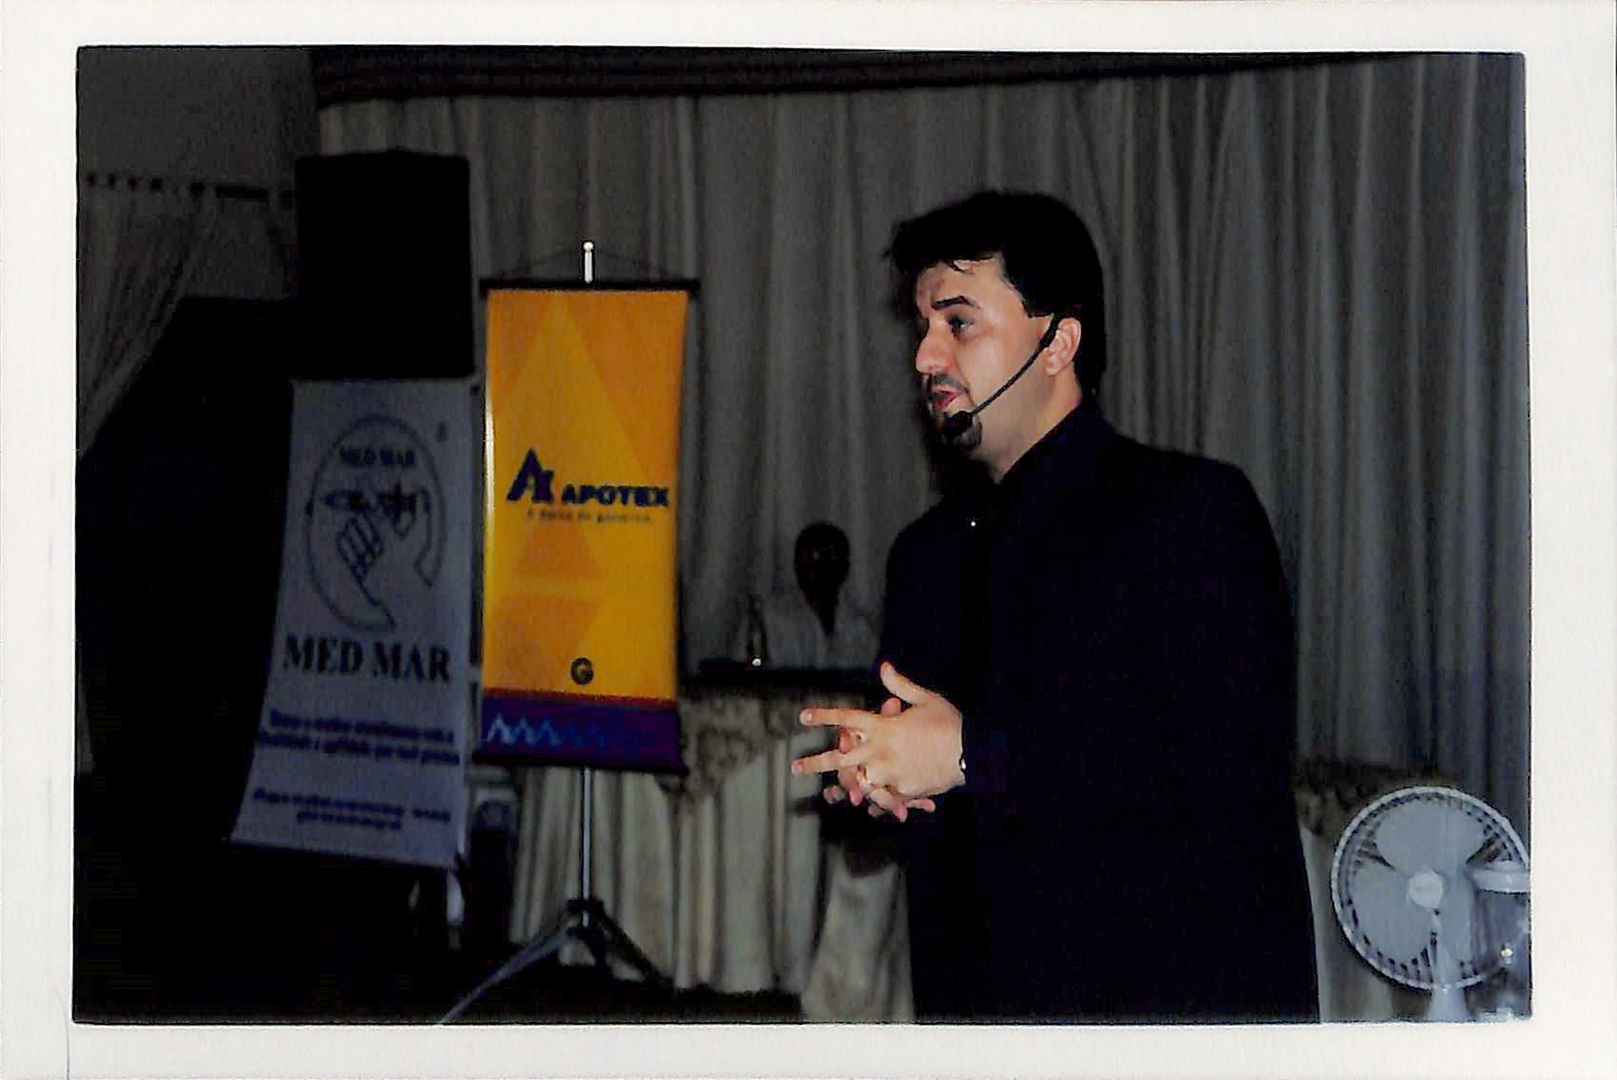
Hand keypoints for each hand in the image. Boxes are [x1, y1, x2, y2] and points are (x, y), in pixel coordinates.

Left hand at [793, 661, 964, 808]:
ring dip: (846, 785)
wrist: (971, 752)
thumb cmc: (949, 722)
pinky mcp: (903, 789)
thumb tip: (883, 666)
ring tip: (831, 794)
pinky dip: (875, 800)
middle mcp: (882, 750)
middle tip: (795, 767)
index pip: (847, 718)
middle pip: (841, 758)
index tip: (803, 717)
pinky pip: (883, 797)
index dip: (824, 716)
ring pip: (859, 781)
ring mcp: (891, 772)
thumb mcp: (925, 699)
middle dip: (816, 763)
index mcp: (884, 726)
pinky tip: (866, 805)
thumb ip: (900, 686)